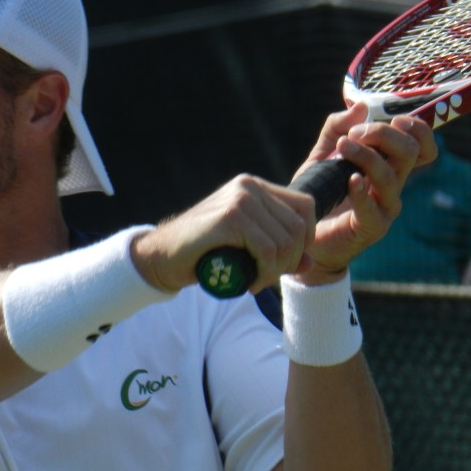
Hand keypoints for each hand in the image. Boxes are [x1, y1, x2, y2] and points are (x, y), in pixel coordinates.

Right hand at [132, 173, 318, 293]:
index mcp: (254, 187)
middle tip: (267, 278)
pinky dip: (266, 273)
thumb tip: (310, 264)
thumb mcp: (246, 249)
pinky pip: (267, 251)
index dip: (306, 239)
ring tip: (258, 282)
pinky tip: (252, 284)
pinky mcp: (230, 219)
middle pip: (298, 227)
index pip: (305, 206)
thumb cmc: (202, 253)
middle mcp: (249, 187)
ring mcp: (239, 200)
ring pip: (285, 241)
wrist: (160, 257)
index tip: (285, 261)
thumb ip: (277, 251)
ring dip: (277, 271)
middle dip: (290, 260)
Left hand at [293, 103, 436, 284]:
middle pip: (409, 152)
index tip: (392, 119)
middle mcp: (393, 184)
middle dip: (383, 135)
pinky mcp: (371, 227)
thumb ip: (336, 129)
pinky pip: (373, 208)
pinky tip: (349, 180)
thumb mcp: (322, 154)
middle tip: (353, 135)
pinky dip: (361, 191)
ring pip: (390, 176)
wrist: (306, 234)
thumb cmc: (321, 193)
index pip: (422, 145)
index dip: (418, 128)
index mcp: (389, 165)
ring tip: (341, 147)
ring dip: (366, 156)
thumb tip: (360, 106)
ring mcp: (385, 207)